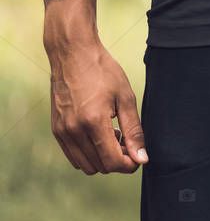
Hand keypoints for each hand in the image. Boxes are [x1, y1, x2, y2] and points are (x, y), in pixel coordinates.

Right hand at [45, 11, 146, 174]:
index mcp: (93, 122)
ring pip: (85, 165)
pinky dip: (88, 153)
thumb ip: (134, 131)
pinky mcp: (56, 129)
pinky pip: (73, 155)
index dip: (129, 165)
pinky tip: (100, 134)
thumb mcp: (126, 98)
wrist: (73, 54)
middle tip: (128, 142)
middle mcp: (73, 131)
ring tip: (114, 136)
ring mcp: (61, 131)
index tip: (139, 157)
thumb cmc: (103, 71)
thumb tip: (142, 158)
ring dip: (102, 158)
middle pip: (99, 167)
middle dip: (117, 161)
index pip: (112, 161)